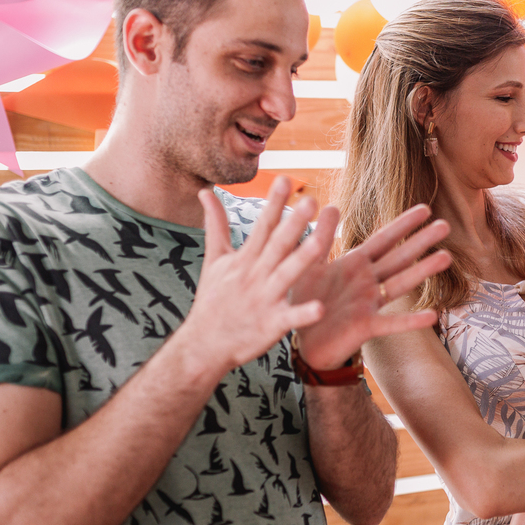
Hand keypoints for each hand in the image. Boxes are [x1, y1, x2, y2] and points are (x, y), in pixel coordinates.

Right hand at [183, 176, 330, 371]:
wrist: (203, 345)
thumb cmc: (212, 300)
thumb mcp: (213, 259)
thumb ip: (215, 224)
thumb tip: (205, 191)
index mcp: (245, 259)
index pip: (262, 225)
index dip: (274, 203)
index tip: (286, 179)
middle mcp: (255, 275)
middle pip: (276, 245)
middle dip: (293, 223)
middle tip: (311, 201)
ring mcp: (263, 299)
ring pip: (286, 275)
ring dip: (302, 259)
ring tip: (321, 242)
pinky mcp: (271, 325)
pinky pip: (290, 318)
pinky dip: (304, 314)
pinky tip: (320, 308)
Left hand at [292, 204, 451, 370]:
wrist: (299, 339)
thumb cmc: (306, 300)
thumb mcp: (309, 264)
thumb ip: (322, 237)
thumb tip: (332, 205)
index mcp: (354, 264)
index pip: (383, 239)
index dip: (403, 224)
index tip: (426, 209)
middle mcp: (367, 281)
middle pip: (399, 257)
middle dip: (421, 241)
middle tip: (445, 225)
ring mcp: (369, 303)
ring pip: (401, 283)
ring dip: (423, 271)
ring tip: (446, 257)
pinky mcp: (365, 326)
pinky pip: (391, 323)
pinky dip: (411, 320)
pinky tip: (432, 316)